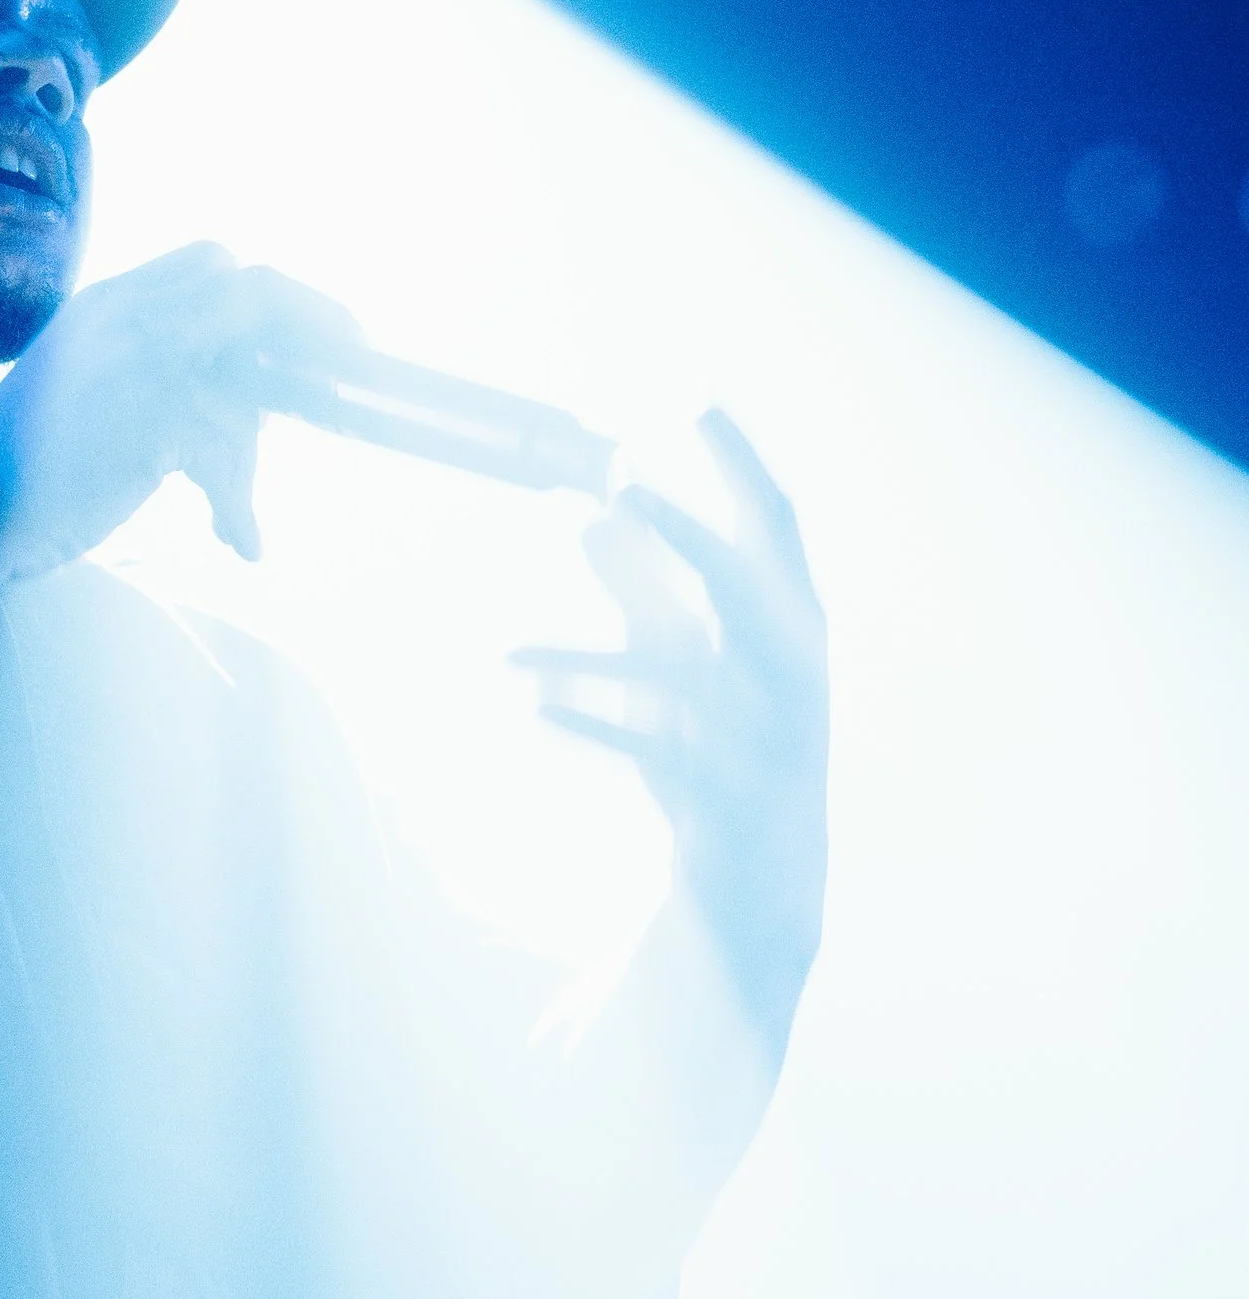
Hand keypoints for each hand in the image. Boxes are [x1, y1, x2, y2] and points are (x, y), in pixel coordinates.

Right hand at [0, 244, 365, 582]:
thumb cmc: (20, 462)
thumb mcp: (82, 382)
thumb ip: (149, 365)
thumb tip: (242, 396)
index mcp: (109, 303)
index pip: (214, 261)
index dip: (276, 294)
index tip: (316, 331)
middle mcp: (129, 320)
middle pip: (257, 291)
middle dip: (317, 323)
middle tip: (356, 360)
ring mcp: (141, 368)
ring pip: (249, 388)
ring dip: (252, 455)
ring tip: (234, 510)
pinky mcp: (151, 425)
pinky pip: (227, 457)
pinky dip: (238, 506)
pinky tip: (237, 540)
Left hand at [512, 411, 827, 1040]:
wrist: (767, 895)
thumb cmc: (725, 757)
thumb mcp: (685, 667)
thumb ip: (645, 593)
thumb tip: (584, 516)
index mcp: (793, 634)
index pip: (780, 532)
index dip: (742, 466)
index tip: (701, 403)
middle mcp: (787, 680)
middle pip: (746, 588)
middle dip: (687, 534)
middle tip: (621, 484)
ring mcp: (758, 743)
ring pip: (678, 679)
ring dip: (591, 654)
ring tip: (505, 652)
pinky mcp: (716, 804)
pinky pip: (650, 757)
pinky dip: (591, 729)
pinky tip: (532, 708)